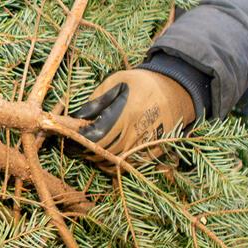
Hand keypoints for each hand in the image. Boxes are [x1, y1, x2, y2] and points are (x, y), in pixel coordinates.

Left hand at [70, 69, 196, 156]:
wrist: (177, 90)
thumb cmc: (143, 82)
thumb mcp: (117, 82)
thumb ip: (96, 100)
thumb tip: (77, 117)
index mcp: (127, 113)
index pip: (97, 137)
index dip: (81, 141)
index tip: (70, 139)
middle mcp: (137, 131)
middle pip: (105, 153)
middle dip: (88, 152)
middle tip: (77, 147)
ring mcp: (147, 144)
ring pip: (117, 163)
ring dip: (101, 160)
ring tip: (91, 151)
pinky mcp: (155, 151)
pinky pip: (131, 165)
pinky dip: (117, 163)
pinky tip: (109, 155)